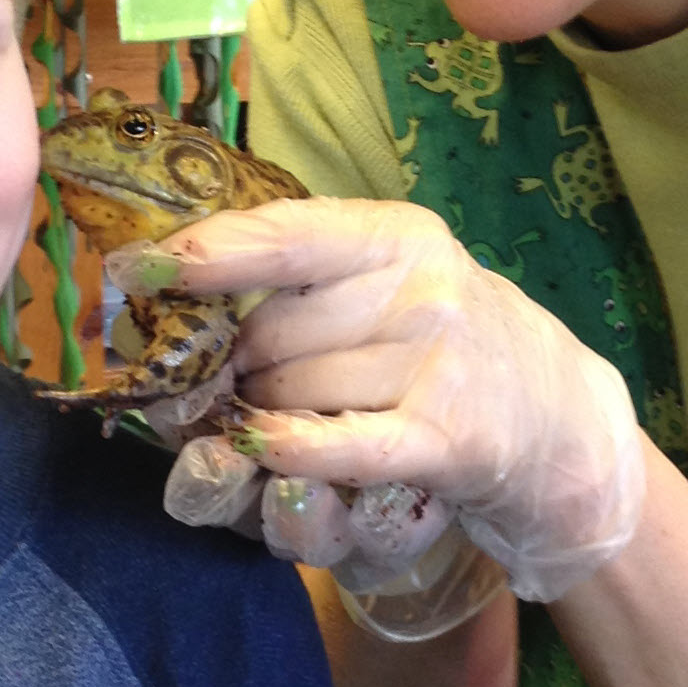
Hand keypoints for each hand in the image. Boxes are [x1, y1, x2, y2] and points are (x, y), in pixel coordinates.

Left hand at [120, 196, 646, 605]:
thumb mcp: (385, 280)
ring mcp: (438, 364)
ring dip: (256, 421)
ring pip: (291, 396)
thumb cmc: (437, 341)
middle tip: (219, 389)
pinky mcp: (448, 439)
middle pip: (268, 336)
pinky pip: (341, 444)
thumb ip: (294, 282)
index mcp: (395, 238)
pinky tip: (257, 446)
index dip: (201, 254)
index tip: (135, 269)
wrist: (552, 415)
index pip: (282, 236)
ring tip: (268, 425)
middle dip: (226, 369)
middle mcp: (420, 291)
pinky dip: (290, 449)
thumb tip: (171, 296)